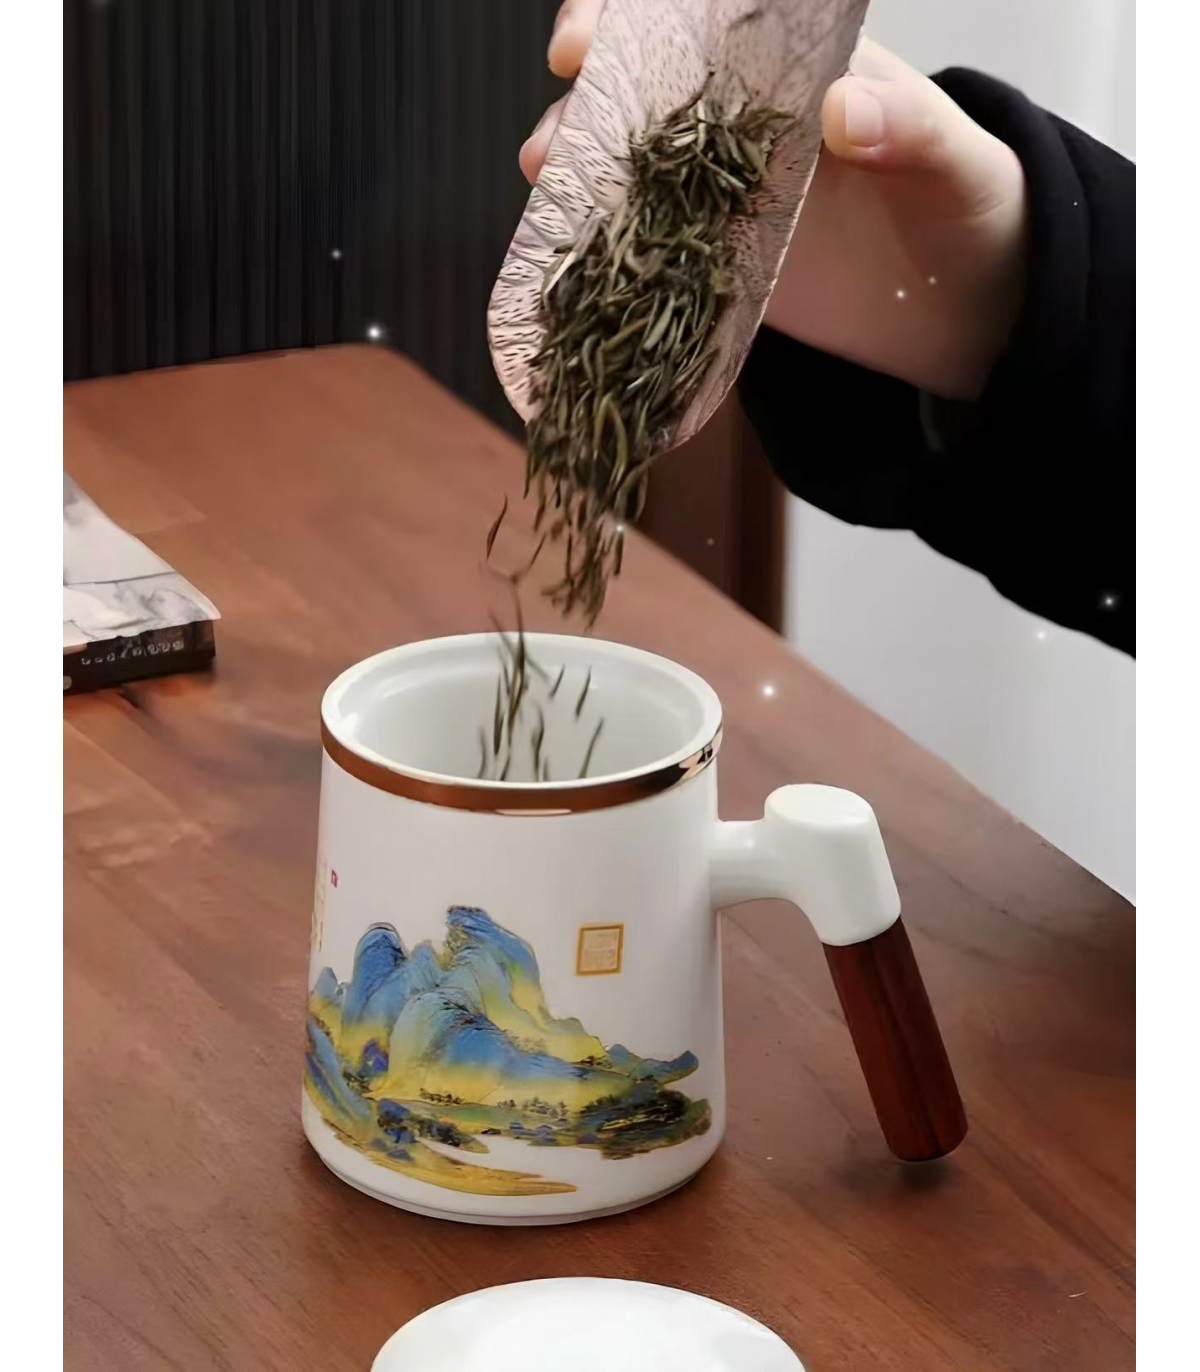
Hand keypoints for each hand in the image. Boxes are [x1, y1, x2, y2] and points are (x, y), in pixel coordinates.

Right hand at [520, 4, 1026, 401]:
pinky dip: (611, 247)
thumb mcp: (954, 163)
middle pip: (653, 88)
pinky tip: (571, 251)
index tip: (594, 33)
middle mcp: (749, 125)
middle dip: (595, 87)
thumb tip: (840, 113)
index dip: (640, 18)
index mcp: (798, 70)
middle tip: (561, 103)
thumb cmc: (972, 209)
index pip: (706, 22)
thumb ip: (908, 131)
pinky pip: (656, 247)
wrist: (968, 306)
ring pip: (638, 165)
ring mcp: (727, 195)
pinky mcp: (722, 263)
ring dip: (586, 163)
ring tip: (551, 177)